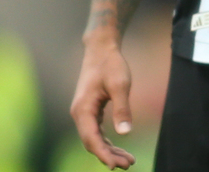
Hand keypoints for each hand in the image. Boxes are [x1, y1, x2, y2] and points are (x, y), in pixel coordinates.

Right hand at [70, 42, 135, 169]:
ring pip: (94, 138)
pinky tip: (118, 147)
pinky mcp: (89, 109)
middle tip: (129, 164)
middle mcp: (79, 113)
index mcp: (83, 109)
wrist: (101, 47)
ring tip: (127, 160)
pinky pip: (95, 131)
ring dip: (109, 150)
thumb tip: (125, 133)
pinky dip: (106, 140)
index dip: (103, 154)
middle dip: (109, 155)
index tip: (116, 166)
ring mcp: (83, 112)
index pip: (91, 139)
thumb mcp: (120, 84)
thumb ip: (122, 108)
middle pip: (92, 142)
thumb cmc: (110, 63)